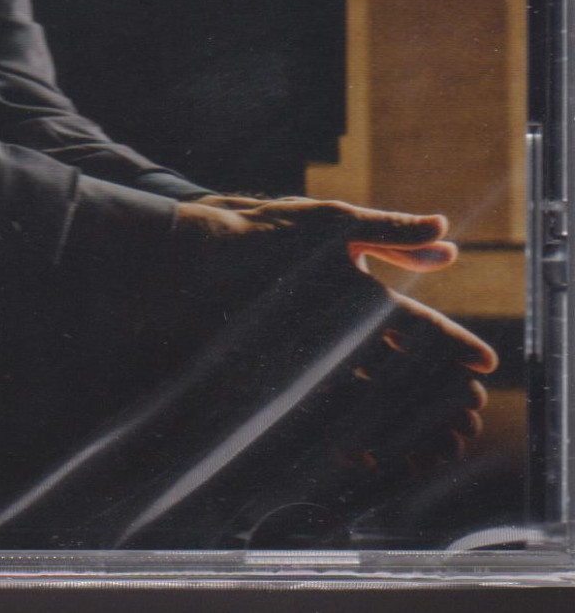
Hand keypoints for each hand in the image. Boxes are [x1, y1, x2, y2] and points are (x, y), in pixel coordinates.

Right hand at [173, 196, 495, 466]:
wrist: (190, 255)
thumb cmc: (264, 231)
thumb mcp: (332, 221)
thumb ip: (392, 233)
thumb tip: (446, 234)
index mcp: (354, 292)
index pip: (420, 326)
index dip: (456, 345)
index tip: (485, 363)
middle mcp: (337, 332)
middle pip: (404, 372)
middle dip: (440, 391)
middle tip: (467, 407)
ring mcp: (307, 360)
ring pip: (370, 402)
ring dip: (406, 421)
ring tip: (431, 438)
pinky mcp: (278, 378)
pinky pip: (327, 418)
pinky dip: (355, 438)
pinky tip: (369, 453)